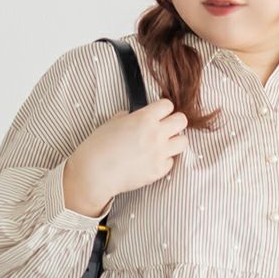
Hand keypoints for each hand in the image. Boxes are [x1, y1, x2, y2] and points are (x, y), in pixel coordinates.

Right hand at [64, 97, 189, 211]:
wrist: (96, 172)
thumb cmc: (100, 146)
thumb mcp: (113, 122)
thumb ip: (131, 117)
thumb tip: (135, 117)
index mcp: (144, 118)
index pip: (168, 105)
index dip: (163, 109)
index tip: (159, 114)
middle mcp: (156, 134)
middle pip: (182, 121)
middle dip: (175, 122)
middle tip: (166, 128)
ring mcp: (159, 154)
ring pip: (183, 142)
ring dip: (174, 141)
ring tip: (163, 145)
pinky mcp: (159, 171)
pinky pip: (171, 162)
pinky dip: (164, 161)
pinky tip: (152, 160)